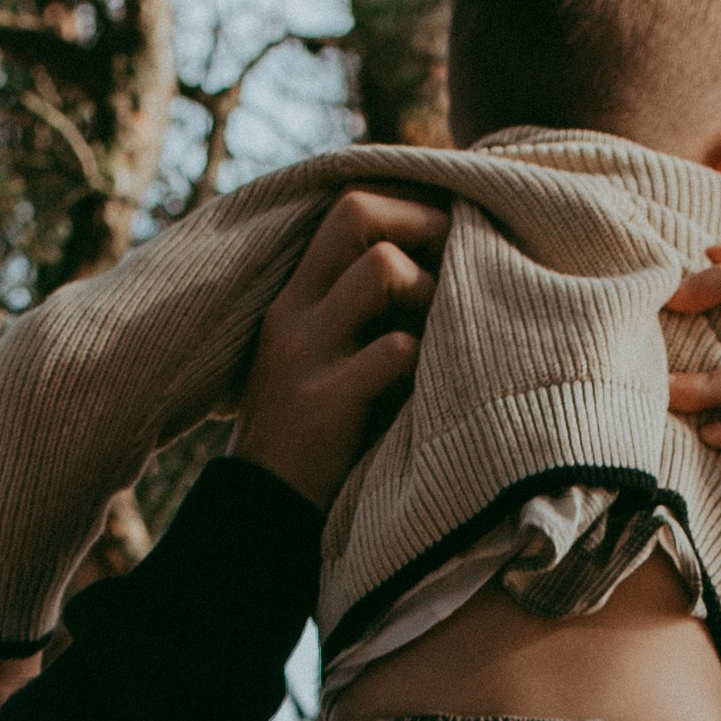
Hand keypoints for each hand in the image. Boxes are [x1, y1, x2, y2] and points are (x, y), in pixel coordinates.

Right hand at [230, 189, 448, 508]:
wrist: (261, 515)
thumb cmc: (313, 437)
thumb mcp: (320, 358)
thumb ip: (357, 314)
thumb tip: (435, 268)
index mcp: (294, 297)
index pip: (348, 206)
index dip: (408, 207)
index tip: (446, 238)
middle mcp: (294, 312)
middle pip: (358, 213)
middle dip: (422, 225)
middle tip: (459, 261)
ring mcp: (306, 354)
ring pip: (382, 269)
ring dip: (430, 291)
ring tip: (440, 333)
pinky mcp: (324, 403)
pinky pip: (396, 350)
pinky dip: (427, 360)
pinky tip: (432, 387)